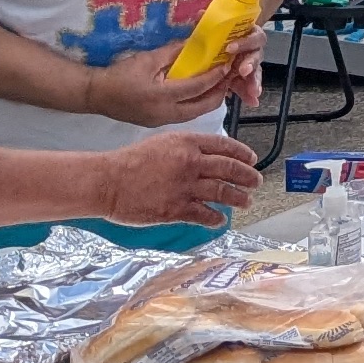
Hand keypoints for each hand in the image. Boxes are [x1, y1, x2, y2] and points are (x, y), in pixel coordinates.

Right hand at [85, 42, 257, 129]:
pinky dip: (196, 104)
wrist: (95, 95)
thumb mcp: (148, 59)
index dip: (216, 76)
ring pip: (195, 113)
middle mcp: (165, 114)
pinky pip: (185, 114)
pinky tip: (199, 91)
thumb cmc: (119, 75)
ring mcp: (161, 121)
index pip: (198, 87)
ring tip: (218, 83)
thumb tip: (197, 42)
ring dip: (209, 99)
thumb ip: (174, 52)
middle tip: (229, 76)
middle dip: (220, 92)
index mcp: (162, 97)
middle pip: (204, 107)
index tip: (228, 64)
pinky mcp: (157, 122)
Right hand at [96, 127, 261, 228]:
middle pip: (230, 169)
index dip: (243, 154)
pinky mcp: (175, 209)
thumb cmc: (130, 161)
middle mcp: (191, 163)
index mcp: (188, 143)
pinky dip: (215, 218)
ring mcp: (184, 187)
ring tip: (246, 201)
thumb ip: (187, 147)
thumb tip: (209, 155)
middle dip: (248, 177)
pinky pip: (204, 214)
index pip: (225, 146)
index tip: (252, 160)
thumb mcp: (163, 142)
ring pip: (222, 192)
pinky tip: (220, 220)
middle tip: (256, 182)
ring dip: (238, 198)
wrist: (107, 181)